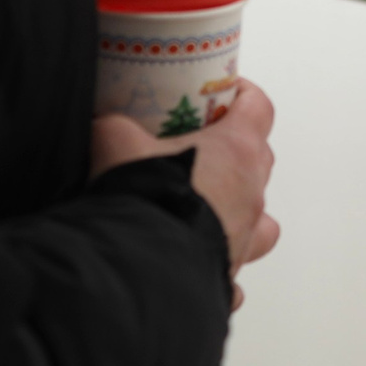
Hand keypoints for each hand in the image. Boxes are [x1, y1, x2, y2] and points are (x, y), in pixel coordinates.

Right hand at [92, 79, 279, 307]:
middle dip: (233, 148)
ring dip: (239, 206)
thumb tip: (104, 122)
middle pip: (258, 159)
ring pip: (260, 217)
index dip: (243, 95)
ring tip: (207, 205)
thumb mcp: (116, 141)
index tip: (222, 92)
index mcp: (237, 151)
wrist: (140, 268)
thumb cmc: (144, 198)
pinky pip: (234, 267)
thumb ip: (114, 125)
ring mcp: (245, 236)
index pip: (258, 107)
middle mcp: (251, 193)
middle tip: (198, 144)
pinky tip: (197, 261)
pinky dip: (220, 262)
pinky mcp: (229, 274)